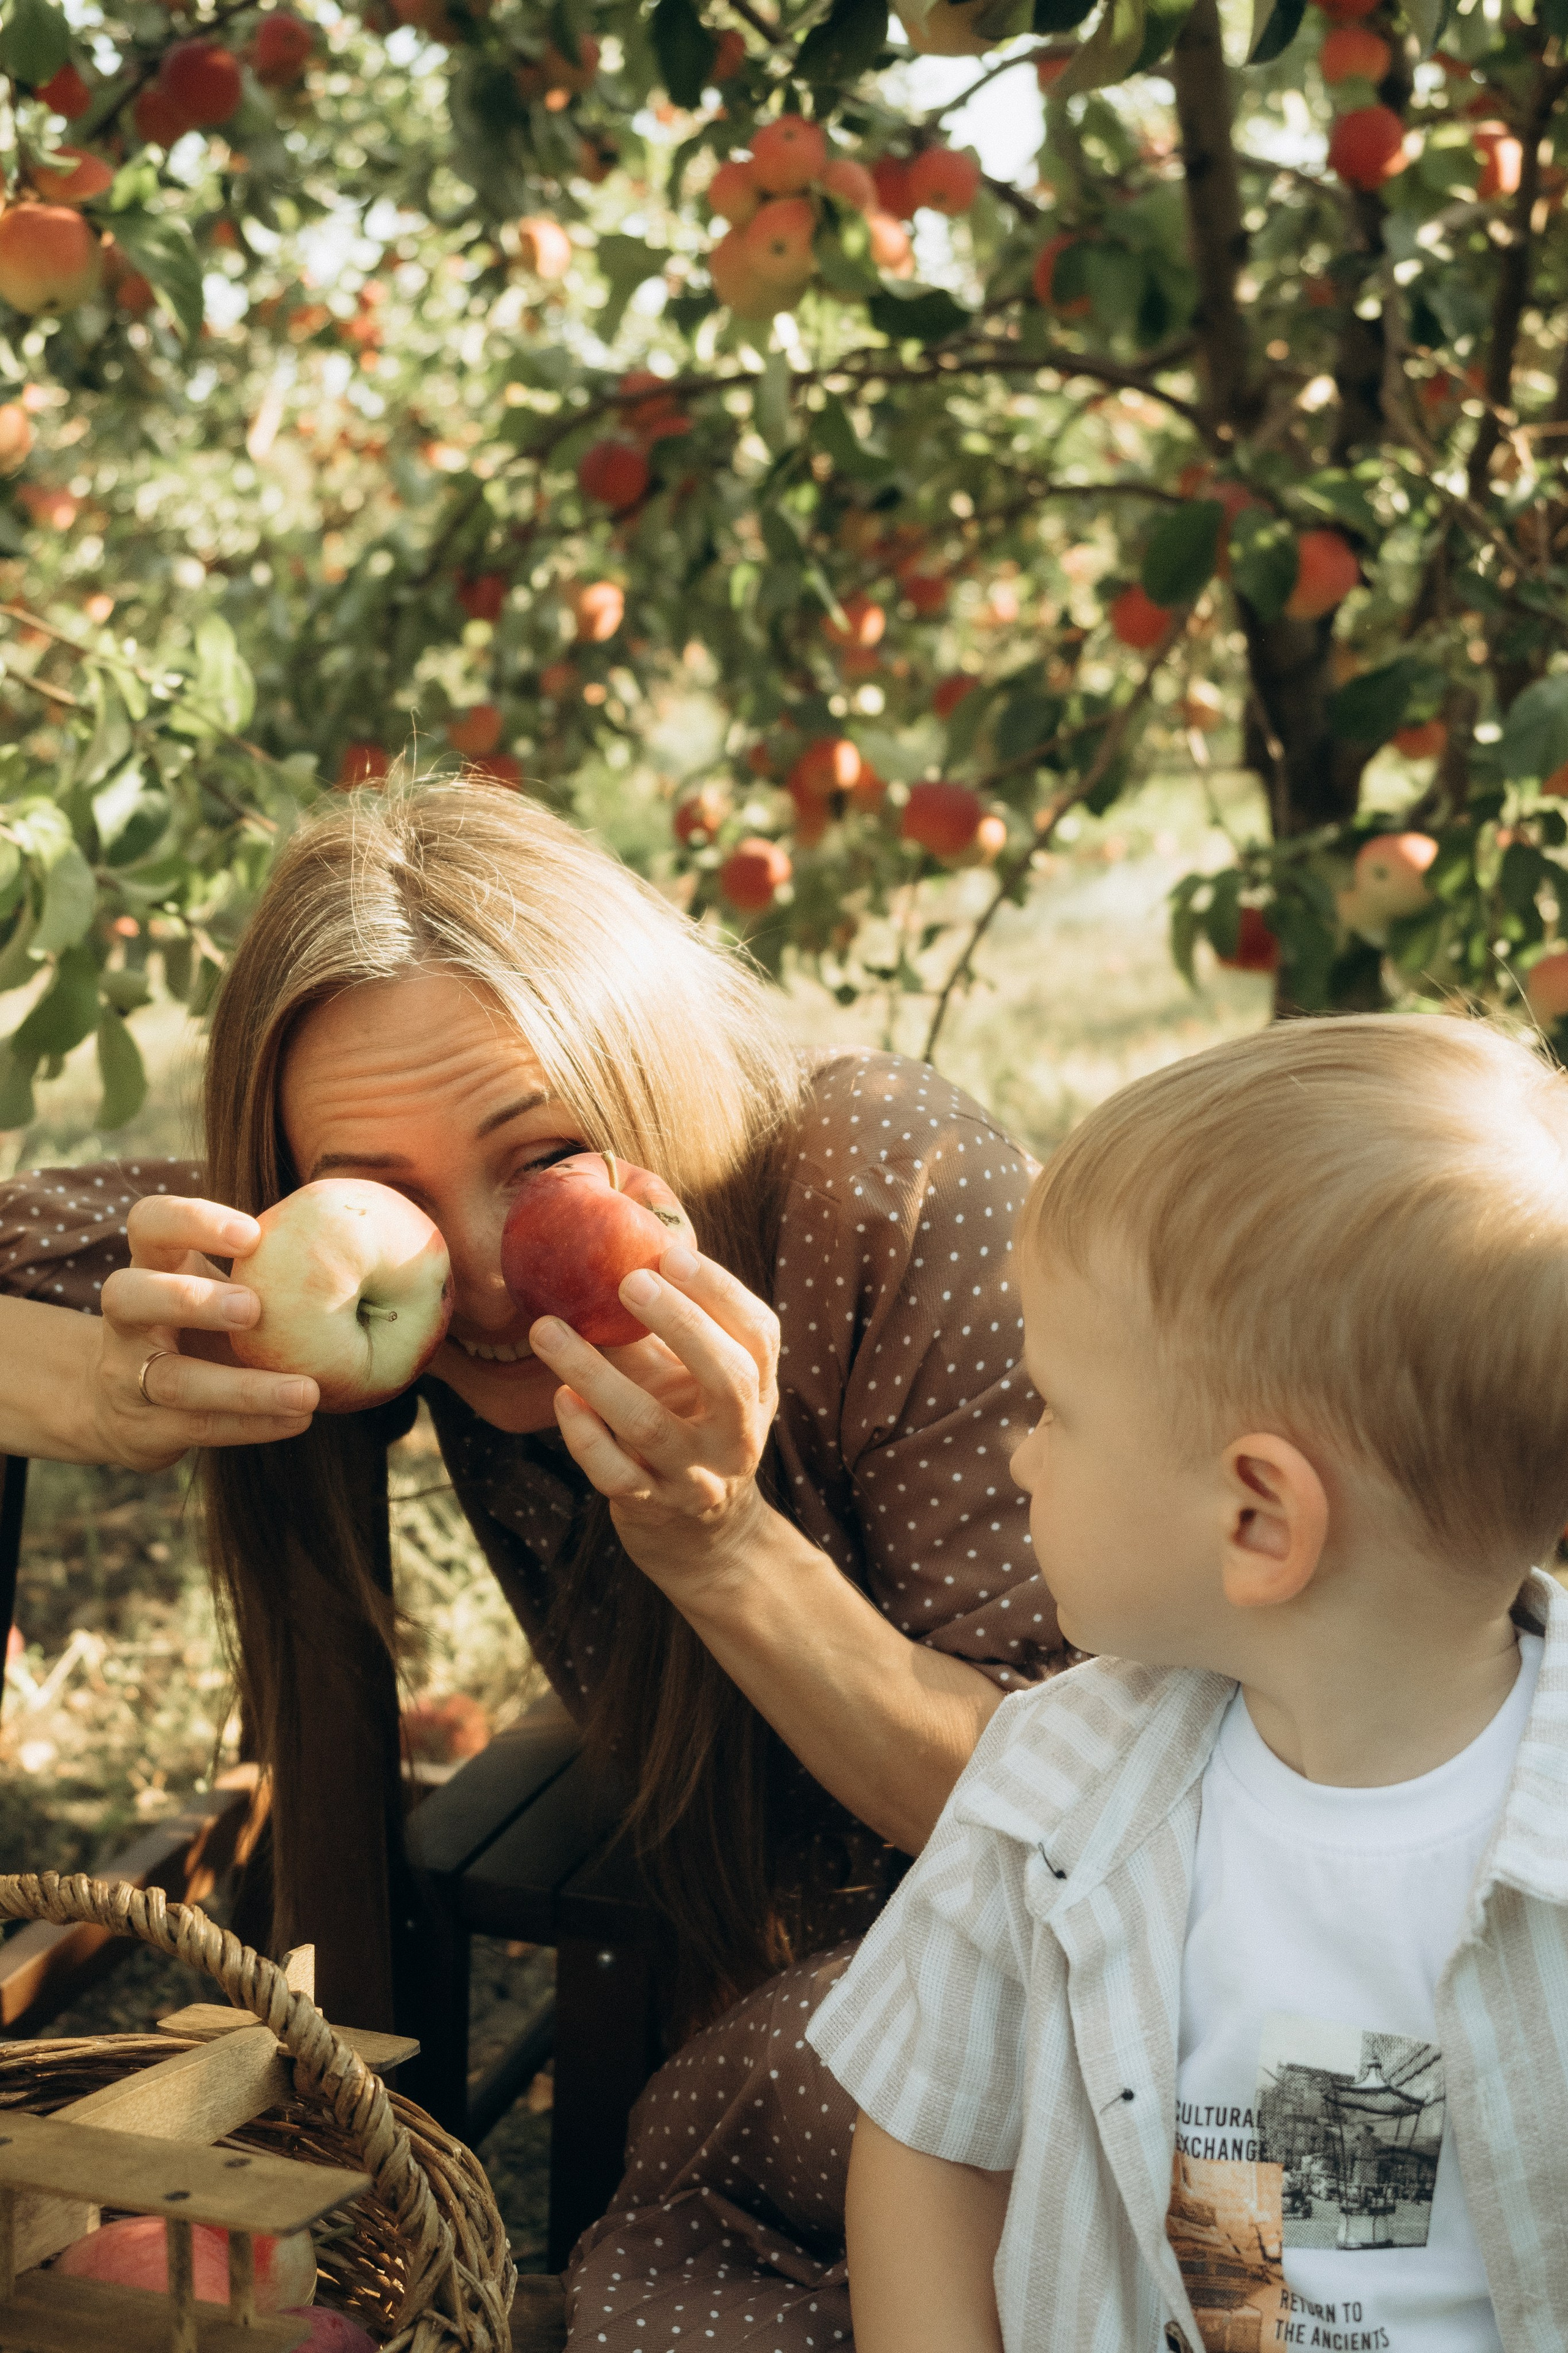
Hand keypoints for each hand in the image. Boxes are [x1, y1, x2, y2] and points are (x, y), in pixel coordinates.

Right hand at [88, 1195, 318, 1469]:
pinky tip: (299, 1420)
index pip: (148, 1223)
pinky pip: (200, 1427)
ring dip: (244, 1388)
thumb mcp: (215, 1289)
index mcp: (151, 1267)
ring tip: (307, 1393)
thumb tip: (355, 1242)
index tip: (253, 1234)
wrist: (128, 1411)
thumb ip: (261, 1268)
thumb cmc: (199, 1329)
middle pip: (128, 1296)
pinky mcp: (145, 1429)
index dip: (191, 1221)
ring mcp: (127, 1376)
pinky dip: (253, 1425)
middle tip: (254, 1309)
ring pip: (173, 1381)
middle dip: (189, 1301)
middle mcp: (127, 1319)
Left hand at [527, 1243, 778, 1595]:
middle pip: (724, 1376)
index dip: (718, 1290)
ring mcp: (696, 1476)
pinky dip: (584, 1436)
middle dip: (678, 1322)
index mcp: (757, 1388)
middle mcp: (737, 1433)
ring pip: (650, 1425)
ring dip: (595, 1373)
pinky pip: (615, 1475)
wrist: (704, 1539)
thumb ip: (671, 1325)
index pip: (758, 1333)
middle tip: (626, 1280)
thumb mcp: (696, 1378)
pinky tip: (560, 1402)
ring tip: (546, 1330)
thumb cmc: (690, 1427)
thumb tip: (614, 1242)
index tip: (669, 1251)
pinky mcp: (653, 1510)